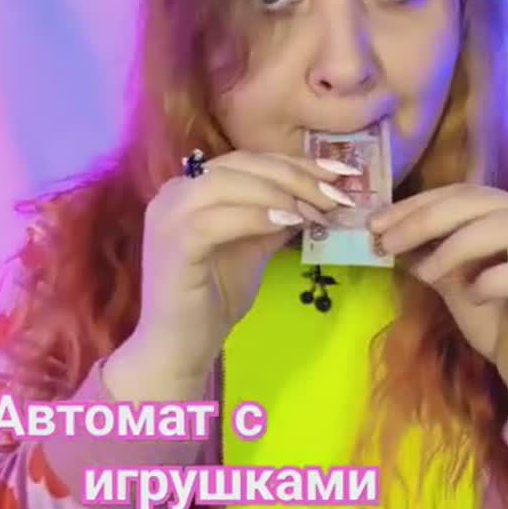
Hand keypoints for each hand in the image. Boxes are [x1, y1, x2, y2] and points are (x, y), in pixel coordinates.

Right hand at [123, 150, 352, 381]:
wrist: (179, 348)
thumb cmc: (214, 298)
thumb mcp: (254, 248)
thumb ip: (277, 218)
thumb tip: (318, 195)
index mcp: (192, 188)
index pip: (249, 160)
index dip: (296, 163)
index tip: (339, 174)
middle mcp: (174, 192)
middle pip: (242, 165)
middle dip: (295, 177)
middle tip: (336, 196)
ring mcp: (168, 215)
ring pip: (228, 183)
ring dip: (279, 194)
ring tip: (317, 212)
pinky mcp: (172, 243)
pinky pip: (216, 219)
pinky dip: (256, 216)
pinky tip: (290, 224)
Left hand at [369, 184, 507, 409]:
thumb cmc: (498, 321)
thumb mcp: (454, 284)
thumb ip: (430, 257)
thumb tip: (387, 236)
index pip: (462, 193)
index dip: (417, 204)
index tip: (376, 223)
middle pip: (482, 201)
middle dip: (427, 218)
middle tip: (388, 242)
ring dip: (457, 245)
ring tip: (426, 273)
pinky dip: (493, 280)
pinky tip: (472, 296)